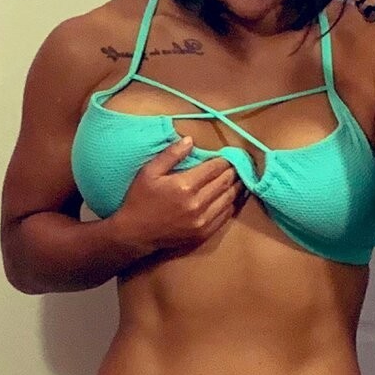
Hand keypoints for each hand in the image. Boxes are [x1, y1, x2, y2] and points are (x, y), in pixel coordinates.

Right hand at [110, 137, 244, 253]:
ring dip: (237, 186)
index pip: (214, 168)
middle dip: (233, 171)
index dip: (224, 160)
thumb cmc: (140, 200)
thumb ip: (171, 155)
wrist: (134, 234)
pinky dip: (232, 203)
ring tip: (240, 178)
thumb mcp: (149, 172)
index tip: (229, 155)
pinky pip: (226, 215)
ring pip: (229, 198)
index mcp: (185, 185)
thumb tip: (190, 139)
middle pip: (225, 181)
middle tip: (238, 164)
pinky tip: (234, 196)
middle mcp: (197, 203)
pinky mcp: (204, 233)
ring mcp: (202, 220)